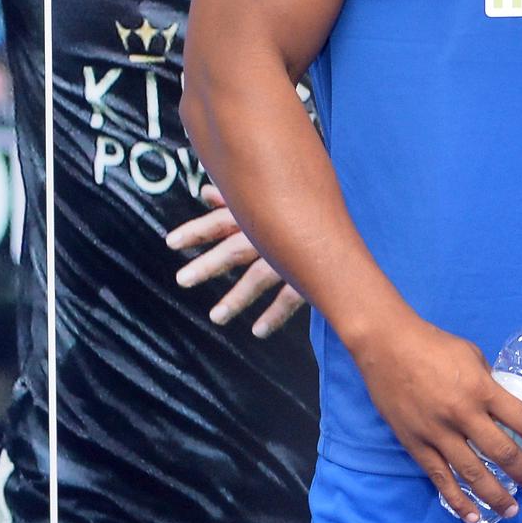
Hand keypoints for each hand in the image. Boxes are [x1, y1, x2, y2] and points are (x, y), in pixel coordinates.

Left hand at [167, 186, 306, 337]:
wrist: (350, 221)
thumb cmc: (306, 207)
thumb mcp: (272, 198)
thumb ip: (237, 198)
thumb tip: (206, 192)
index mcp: (262, 214)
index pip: (223, 221)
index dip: (197, 231)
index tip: (171, 243)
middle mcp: (273, 234)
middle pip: (235, 250)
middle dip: (209, 264)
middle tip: (182, 279)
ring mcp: (292, 256)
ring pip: (259, 278)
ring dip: (237, 298)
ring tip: (216, 316)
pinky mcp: (312, 274)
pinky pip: (291, 297)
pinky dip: (275, 314)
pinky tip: (258, 330)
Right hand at [350, 310, 521, 522]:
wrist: (387, 346)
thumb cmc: (434, 345)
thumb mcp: (473, 356)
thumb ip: (488, 384)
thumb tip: (501, 406)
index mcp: (482, 389)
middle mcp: (463, 415)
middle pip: (501, 452)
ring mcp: (437, 433)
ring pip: (473, 473)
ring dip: (495, 495)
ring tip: (511, 510)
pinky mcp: (415, 444)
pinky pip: (440, 478)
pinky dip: (457, 500)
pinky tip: (472, 516)